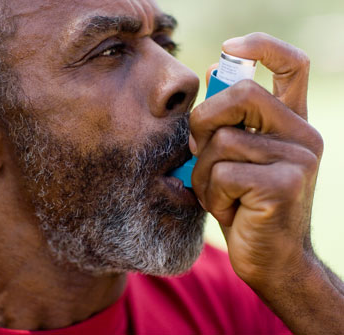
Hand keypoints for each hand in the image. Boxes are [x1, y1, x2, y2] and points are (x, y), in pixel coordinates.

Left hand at [189, 32, 322, 290]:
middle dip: (204, 122)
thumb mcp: (234, 159)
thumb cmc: (244, 206)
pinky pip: (222, 174)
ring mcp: (298, 159)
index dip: (261, 46)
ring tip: (218, 193)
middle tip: (201, 152)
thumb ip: (228, 121)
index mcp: (292, 123)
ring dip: (203, 172)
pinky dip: (211, 194)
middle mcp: (303, 135)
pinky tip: (230, 210)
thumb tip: (212, 69)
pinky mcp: (284, 185)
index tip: (229, 47)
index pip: (291, 64)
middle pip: (240, 94)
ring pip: (222, 141)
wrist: (272, 260)